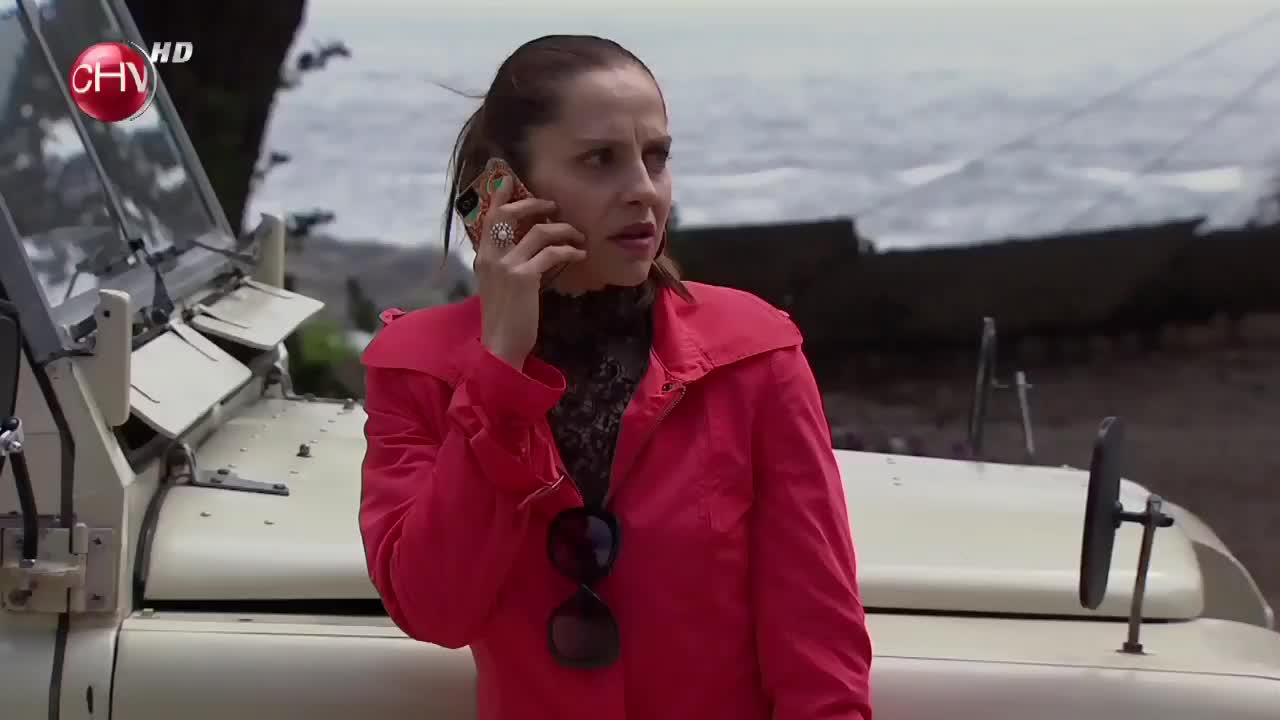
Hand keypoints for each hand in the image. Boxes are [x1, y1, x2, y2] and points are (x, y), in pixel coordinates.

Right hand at [473, 176, 586, 368]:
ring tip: (577, 236)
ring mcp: (506, 265)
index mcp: (483, 256)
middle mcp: (490, 256)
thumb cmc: (506, 317)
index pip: (489, 217)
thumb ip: (508, 263)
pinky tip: (579, 255)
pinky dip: (569, 251)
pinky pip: (552, 253)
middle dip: (535, 204)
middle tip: (554, 206)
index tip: (508, 178)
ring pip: (539, 231)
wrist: (501, 345)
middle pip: (510, 214)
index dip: (499, 195)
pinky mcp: (524, 277)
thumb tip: (529, 243)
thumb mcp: (500, 285)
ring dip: (563, 230)